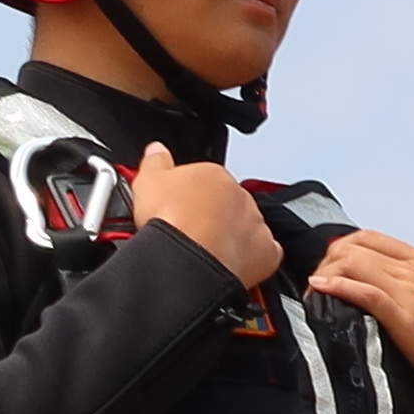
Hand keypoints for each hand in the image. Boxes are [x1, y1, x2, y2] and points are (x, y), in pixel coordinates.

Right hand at [130, 147, 279, 285]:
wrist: (187, 259)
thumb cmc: (170, 221)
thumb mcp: (147, 180)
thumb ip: (155, 161)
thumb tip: (157, 150)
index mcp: (215, 176)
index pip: (205, 181)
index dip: (189, 198)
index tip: (178, 210)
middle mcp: (240, 196)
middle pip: (227, 205)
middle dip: (212, 217)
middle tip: (190, 234)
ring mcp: (255, 224)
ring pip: (246, 227)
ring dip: (231, 236)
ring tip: (206, 252)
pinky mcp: (266, 252)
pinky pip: (264, 253)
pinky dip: (251, 258)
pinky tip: (230, 263)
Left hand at [305, 229, 413, 412]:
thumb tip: (384, 285)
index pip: (371, 238)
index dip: (342, 248)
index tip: (330, 269)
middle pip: (356, 248)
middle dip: (327, 262)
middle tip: (317, 286)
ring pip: (354, 264)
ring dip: (326, 275)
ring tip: (316, 296)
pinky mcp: (408, 319)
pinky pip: (364, 292)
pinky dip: (337, 287)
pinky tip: (321, 291)